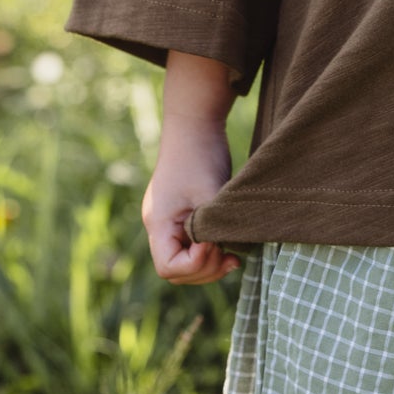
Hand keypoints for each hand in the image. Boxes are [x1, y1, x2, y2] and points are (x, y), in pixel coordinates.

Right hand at [142, 52, 243, 284]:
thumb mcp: (209, 193)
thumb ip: (212, 227)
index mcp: (159, 223)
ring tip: (234, 256)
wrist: (195, 123)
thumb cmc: (200, 155)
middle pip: (176, 270)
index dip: (195, 265)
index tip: (214, 244)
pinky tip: (231, 245)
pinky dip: (210, 250)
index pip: (169, 268)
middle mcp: (160, 226)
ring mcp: (171, 220)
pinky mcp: (183, 213)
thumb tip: (226, 255)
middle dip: (205, 270)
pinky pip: (192, 245)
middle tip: (230, 257)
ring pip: (185, 261)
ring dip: (210, 263)